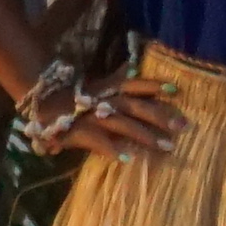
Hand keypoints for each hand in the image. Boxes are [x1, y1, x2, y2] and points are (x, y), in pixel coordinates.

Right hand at [25, 72, 187, 162]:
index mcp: (108, 87)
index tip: (176, 90)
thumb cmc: (75, 96)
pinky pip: (98, 142)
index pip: (134, 84)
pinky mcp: (79, 132)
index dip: (154, 85)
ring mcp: (91, 116)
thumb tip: (135, 67)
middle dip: (161, 115)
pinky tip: (128, 158)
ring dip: (146, 135)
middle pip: (136, 106)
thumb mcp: (97, 85)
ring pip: (123, 124)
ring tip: (167, 146)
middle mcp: (103, 100)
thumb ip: (116, 78)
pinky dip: (112, 150)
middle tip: (184, 126)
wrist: (40, 103)